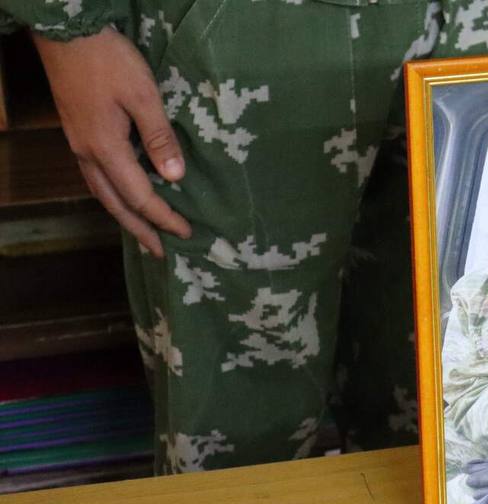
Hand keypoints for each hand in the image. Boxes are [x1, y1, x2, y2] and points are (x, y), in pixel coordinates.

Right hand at [33, 29, 191, 256]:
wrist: (67, 33)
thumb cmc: (108, 60)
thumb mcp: (143, 96)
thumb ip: (159, 137)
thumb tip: (174, 177)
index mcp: (106, 149)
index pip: (140, 197)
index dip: (164, 217)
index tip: (187, 233)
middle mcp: (89, 154)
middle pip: (116, 205)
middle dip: (141, 231)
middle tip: (161, 253)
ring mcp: (80, 145)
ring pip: (103, 193)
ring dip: (125, 217)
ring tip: (145, 233)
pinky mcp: (79, 134)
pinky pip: (97, 178)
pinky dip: (114, 196)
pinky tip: (125, 197)